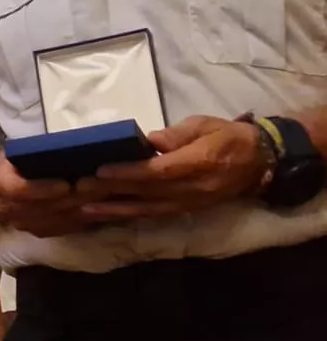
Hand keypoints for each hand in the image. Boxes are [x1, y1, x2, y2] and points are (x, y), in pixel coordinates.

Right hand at [0, 160, 108, 236]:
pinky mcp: (39, 232)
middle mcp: (10, 209)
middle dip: (78, 198)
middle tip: (104, 187)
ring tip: (110, 198)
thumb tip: (74, 147)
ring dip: (88, 209)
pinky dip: (88, 219)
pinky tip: (106, 211)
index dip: (44, 190)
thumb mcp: (18, 153)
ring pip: (61, 220)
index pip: (20, 190)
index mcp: (2, 183)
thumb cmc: (14, 163)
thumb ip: (39, 155)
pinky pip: (67, 228)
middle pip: (48, 207)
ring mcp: (25, 224)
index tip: (66, 184)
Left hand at [87, 116, 269, 219]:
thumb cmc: (228, 137)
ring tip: (86, 210)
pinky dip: (132, 215)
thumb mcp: (204, 125)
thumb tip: (148, 140)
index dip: (129, 173)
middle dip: (113, 193)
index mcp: (199, 163)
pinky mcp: (188, 210)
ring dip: (116, 210)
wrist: (260, 162)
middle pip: (147, 193)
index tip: (102, 171)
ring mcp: (191, 203)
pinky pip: (156, 214)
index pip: (159, 172)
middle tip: (80, 190)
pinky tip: (110, 215)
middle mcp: (194, 188)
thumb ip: (176, 135)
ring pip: (148, 209)